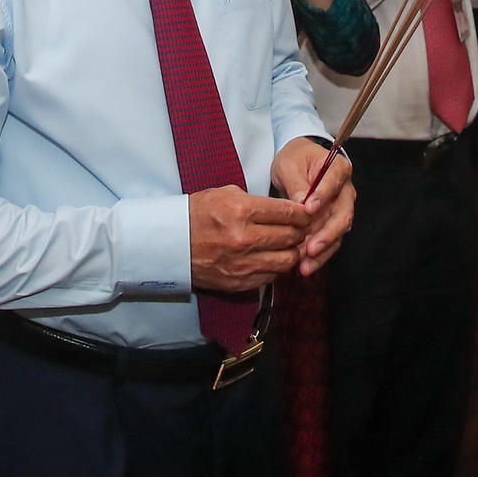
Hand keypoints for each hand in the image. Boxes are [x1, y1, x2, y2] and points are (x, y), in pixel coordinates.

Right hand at [187, 186, 308, 292]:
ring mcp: (243, 263)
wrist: (171, 243)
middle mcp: (245, 238)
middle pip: (291, 236)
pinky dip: (277, 267)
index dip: (302, 213)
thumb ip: (255, 201)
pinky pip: (272, 276)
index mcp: (242, 211)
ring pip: (287, 260)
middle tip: (301, 228)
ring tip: (290, 246)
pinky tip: (272, 258)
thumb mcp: (225, 194)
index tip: (306, 213)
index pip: (287, 212)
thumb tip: (283, 208)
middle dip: (300, 231)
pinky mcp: (240, 282)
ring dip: (292, 252)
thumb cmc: (198, 214)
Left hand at [269, 141, 354, 276]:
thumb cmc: (294, 160)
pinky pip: (329, 243)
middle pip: (343, 214)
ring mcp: (340, 210)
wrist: (297, 165)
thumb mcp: (288, 165)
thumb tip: (302, 203)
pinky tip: (305, 267)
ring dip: (323, 251)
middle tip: (311, 248)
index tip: (309, 209)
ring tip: (305, 265)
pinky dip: (318, 256)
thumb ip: (296, 182)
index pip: (334, 182)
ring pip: (338, 233)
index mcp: (337, 168)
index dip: (323, 196)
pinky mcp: (332, 225)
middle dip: (327, 233)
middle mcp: (345, 191)